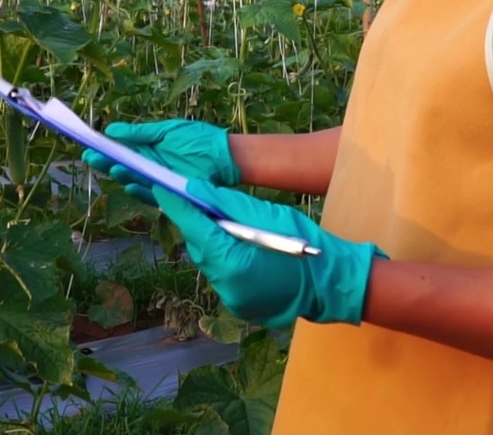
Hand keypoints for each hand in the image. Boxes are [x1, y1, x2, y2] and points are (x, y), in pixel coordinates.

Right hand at [82, 119, 240, 205]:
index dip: (105, 150)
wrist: (225, 155)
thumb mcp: (167, 130)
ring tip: (110, 167)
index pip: (122, 151)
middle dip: (106, 162)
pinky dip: (139, 192)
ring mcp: (159, 180)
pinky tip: (128, 186)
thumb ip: (141, 132)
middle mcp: (150, 167)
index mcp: (148, 150)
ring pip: (135, 180)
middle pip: (123, 166)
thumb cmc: (199, 140)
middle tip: (90, 156)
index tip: (88, 145)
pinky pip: (151, 195)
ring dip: (122, 175)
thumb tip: (112, 129)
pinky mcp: (170, 193)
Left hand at [151, 178, 384, 329]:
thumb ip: (229, 206)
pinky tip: (232, 246)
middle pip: (199, 247)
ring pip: (209, 262)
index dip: (177, 207)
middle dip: (193, 223)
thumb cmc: (304, 244)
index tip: (162, 188)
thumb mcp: (269, 216)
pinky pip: (221, 276)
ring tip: (214, 222)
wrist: (330, 284)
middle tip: (187, 200)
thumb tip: (196, 191)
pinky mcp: (238, 305)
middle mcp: (227, 285)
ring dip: (208, 242)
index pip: (195, 229)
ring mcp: (232, 299)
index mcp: (235, 262)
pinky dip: (222, 259)